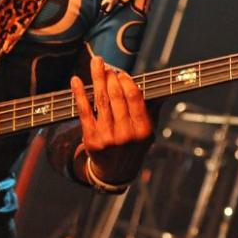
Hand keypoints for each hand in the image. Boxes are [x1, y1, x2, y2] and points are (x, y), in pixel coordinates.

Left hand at [70, 56, 153, 184]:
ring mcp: (108, 137)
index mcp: (143, 130)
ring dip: (97, 79)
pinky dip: (79, 94)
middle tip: (105, 65)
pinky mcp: (91, 139)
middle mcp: (126, 134)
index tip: (121, 73)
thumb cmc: (133, 146)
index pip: (134, 98)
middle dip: (110, 77)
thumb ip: (152, 109)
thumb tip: (162, 88)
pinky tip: (76, 81)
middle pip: (116, 97)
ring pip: (101, 101)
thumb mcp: (148, 131)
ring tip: (95, 64)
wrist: (115, 172)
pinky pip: (84, 112)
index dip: (126, 82)